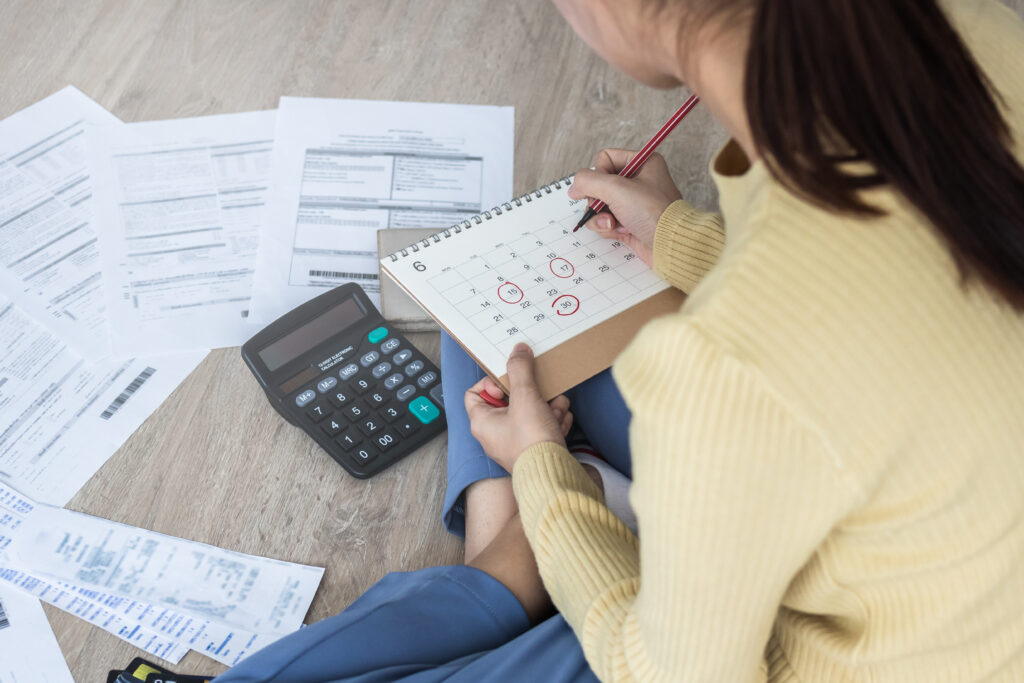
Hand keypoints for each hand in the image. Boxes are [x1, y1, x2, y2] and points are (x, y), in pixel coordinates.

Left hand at [465, 343, 571, 472]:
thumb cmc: (531, 442)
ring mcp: (514, 442)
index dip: (491, 382)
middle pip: (509, 400)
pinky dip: (554, 421)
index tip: (509, 380)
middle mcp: (494, 434)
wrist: (554, 475)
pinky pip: (542, 426)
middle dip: (532, 393)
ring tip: (556, 410)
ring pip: (530, 412)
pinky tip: (561, 423)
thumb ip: (520, 370)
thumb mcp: (525, 397)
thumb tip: (518, 351)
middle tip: (540, 392)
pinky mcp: (533, 448)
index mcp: (482, 422)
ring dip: (548, 406)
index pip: (474, 393)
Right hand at [569, 149, 682, 266]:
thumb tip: (573, 188)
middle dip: (598, 201)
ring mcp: (633, 203)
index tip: (604, 188)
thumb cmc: (653, 212)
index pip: (605, 158)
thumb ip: (588, 181)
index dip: (598, 174)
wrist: (670, 245)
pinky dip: (609, 229)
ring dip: (602, 217)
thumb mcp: (616, 189)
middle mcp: (638, 180)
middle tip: (606, 209)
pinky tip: (623, 232)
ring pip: (599, 205)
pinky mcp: (630, 222)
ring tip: (615, 224)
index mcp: (643, 162)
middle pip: (599, 184)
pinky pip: (606, 221)